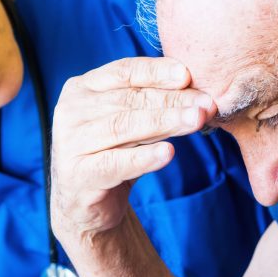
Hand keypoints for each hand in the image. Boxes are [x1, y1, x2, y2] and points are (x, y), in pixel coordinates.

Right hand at [50, 57, 213, 244]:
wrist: (84, 204)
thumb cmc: (112, 154)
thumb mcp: (130, 123)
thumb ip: (152, 104)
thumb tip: (198, 93)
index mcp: (82, 88)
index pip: (124, 72)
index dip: (157, 72)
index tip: (188, 75)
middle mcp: (72, 111)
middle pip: (130, 100)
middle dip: (172, 100)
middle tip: (206, 104)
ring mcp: (71, 143)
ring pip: (124, 127)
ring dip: (165, 122)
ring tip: (195, 121)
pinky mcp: (78, 175)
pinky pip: (115, 163)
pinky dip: (144, 157)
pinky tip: (168, 152)